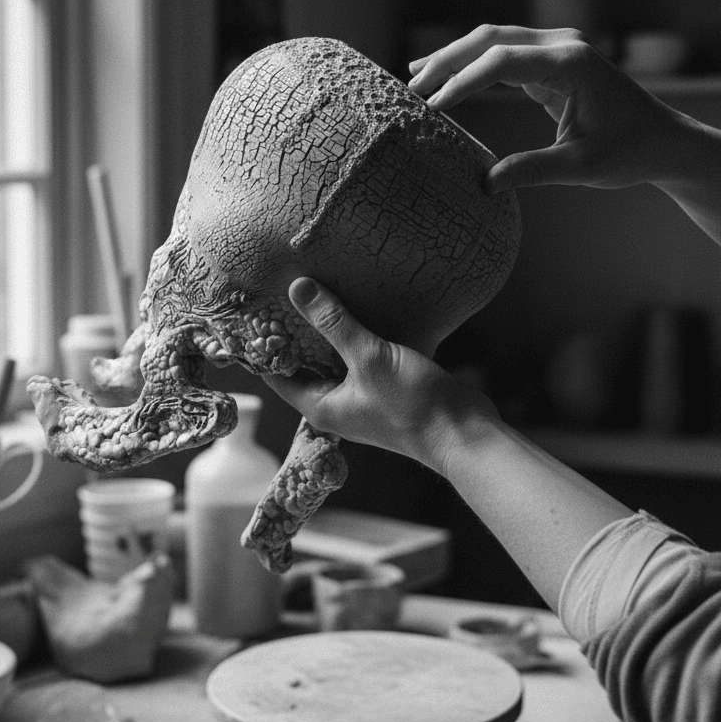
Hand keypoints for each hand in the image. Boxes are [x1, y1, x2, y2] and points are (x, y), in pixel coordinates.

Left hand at [264, 278, 496, 474]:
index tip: (256, 311)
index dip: (265, 345)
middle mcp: (337, 403)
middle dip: (298, 331)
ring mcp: (363, 396)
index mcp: (320, 405)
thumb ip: (334, 323)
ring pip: (337, 357)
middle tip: (285, 291)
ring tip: (320, 289)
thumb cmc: (412, 404)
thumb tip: (298, 289)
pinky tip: (361, 305)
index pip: (277, 374)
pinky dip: (359, 334)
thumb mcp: (368, 357)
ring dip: (331, 330)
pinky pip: (363, 356)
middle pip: (306, 363)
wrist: (464, 432)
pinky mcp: (388, 386)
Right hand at [408, 24, 683, 192]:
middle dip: (447, 60)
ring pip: (493, 40)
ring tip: (415, 76)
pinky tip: (444, 77)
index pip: (501, 62)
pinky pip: (503, 53)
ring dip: (454, 57)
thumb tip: (485, 183)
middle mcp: (562, 44)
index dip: (462, 82)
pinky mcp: (550, 59)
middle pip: (490, 38)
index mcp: (572, 62)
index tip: (432, 106)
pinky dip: (472, 64)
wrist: (661, 140)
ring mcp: (556, 47)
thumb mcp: (581, 167)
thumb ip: (534, 171)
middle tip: (411, 87)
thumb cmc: (628, 152)